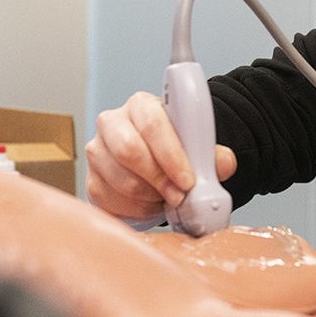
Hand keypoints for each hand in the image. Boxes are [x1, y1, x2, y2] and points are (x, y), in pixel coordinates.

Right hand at [85, 91, 237, 221]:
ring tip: (166, 199)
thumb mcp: (196, 147)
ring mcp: (97, 151)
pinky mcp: (91, 179)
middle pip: (128, 150)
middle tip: (178, 196)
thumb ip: (213, 155)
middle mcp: (112, 122)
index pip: (152, 124)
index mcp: (141, 106)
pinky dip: (135, 209)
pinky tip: (150, 205)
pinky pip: (110, 200)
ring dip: (148, 197)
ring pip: (120, 179)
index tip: (188, 180)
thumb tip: (224, 163)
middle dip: (158, 179)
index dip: (171, 155)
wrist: (154, 163)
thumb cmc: (173, 150)